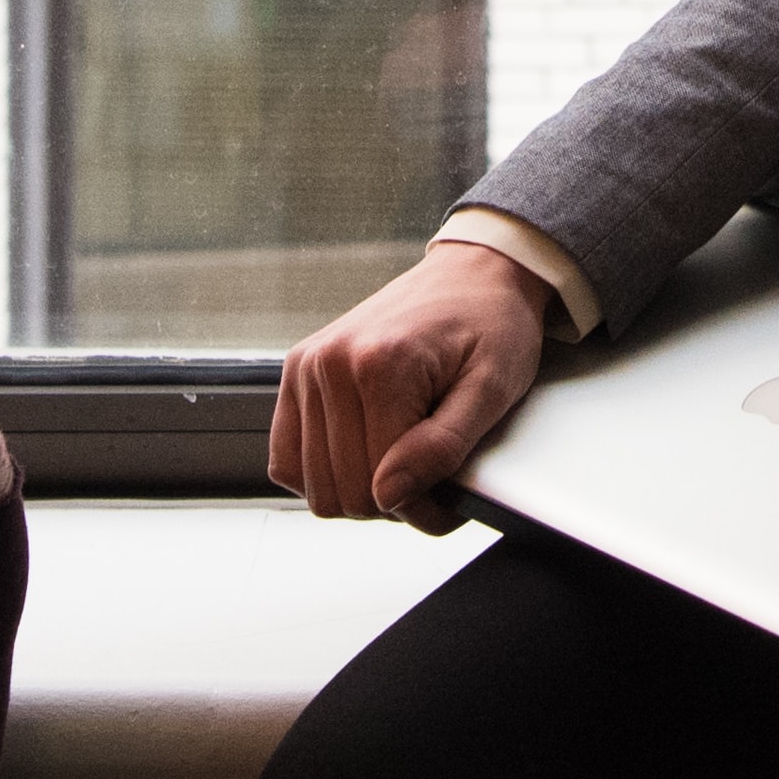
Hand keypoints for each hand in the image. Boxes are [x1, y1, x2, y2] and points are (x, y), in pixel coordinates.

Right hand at [272, 242, 548, 531]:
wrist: (475, 273)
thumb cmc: (492, 326)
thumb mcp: (491, 389)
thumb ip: (442, 447)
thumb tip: (389, 495)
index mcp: (380, 364)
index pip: (382, 487)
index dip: (425, 506)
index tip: (452, 492)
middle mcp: (330, 362)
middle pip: (345, 493)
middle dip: (392, 501)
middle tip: (430, 473)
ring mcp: (306, 366)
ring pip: (313, 487)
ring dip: (359, 490)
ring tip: (399, 461)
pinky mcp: (296, 372)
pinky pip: (285, 461)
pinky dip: (322, 474)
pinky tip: (362, 455)